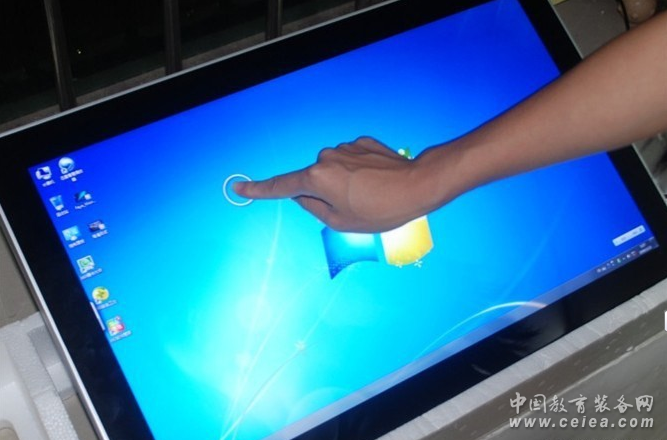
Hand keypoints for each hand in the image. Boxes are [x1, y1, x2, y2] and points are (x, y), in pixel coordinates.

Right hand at [234, 137, 443, 231]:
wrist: (418, 185)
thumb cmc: (381, 210)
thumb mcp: (342, 222)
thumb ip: (314, 209)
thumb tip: (303, 197)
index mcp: (316, 179)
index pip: (281, 187)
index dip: (259, 190)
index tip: (240, 188)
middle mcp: (325, 158)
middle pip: (314, 179)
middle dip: (326, 193)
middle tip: (353, 207)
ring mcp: (345, 147)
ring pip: (334, 170)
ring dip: (344, 182)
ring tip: (370, 194)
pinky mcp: (362, 142)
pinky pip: (351, 160)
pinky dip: (358, 172)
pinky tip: (377, 181)